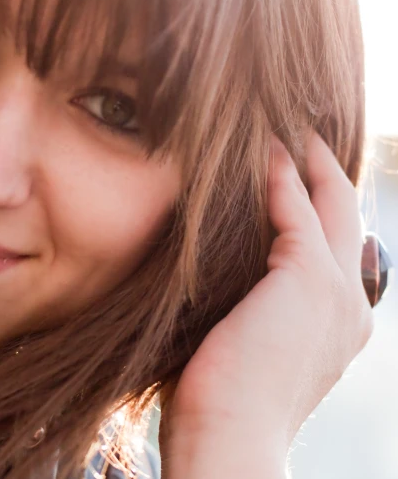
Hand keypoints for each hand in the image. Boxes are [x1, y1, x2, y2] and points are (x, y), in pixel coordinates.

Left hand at [160, 133, 373, 477]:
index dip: (319, 208)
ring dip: (307, 161)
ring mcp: (334, 290)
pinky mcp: (305, 279)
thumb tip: (223, 291)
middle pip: (345, 217)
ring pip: (329, 203)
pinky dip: (280, 176)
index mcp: (337, 326)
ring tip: (286, 129)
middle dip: (327, 172)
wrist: (228, 440)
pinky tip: (264, 150)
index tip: (296, 177)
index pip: (334, 248)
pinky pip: (294, 210)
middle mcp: (350, 304)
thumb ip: (251, 313)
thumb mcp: (245, 351)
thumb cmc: (219, 406)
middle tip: (304, 136)